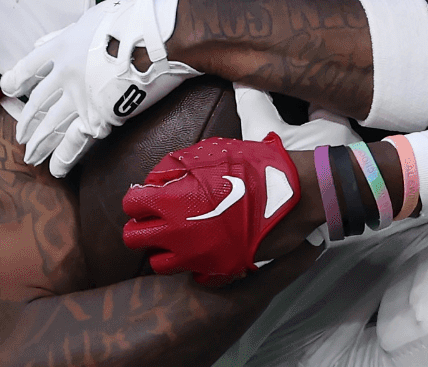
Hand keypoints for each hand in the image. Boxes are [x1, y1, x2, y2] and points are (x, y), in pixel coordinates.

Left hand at [1, 0, 201, 176]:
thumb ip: (67, 33)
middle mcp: (65, 74)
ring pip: (50, 125)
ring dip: (39, 143)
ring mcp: (80, 97)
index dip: (15, 80)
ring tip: (30, 156)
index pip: (29, 67)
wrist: (160, 39)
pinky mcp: (99, 115)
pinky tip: (55, 169)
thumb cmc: (133, 21)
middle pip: (36, 103)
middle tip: (20, 136)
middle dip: (26, 122)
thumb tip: (42, 43)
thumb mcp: (95, 17)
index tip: (8, 90)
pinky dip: (63, 157)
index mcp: (62, 47)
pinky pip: (75, 141)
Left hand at [122, 134, 301, 285]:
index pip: (131, 205)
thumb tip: (156, 179)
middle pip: (134, 238)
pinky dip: (192, 264)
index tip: (148, 198)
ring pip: (157, 262)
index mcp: (173, 199)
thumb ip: (177, 166)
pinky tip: (203, 250)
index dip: (138, 200)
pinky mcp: (218, 269)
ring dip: (164, 249)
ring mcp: (197, 254)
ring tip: (178, 237)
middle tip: (158, 219)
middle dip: (142, 226)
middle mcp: (179, 231)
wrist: (296, 192)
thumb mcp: (211, 152)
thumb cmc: (256, 168)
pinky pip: (192, 275)